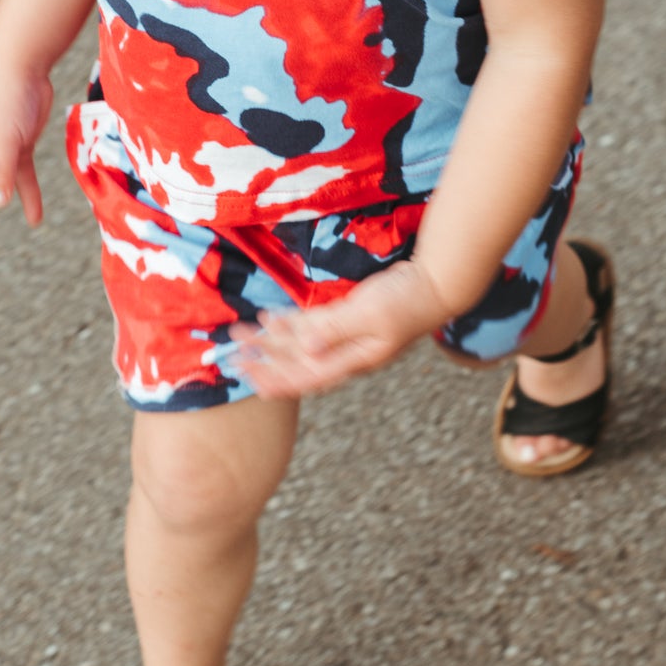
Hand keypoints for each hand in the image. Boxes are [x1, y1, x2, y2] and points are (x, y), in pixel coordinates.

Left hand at [229, 262, 452, 397]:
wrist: (434, 286)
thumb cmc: (407, 303)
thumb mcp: (371, 316)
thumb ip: (336, 329)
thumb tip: (305, 348)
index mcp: (351, 361)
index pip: (305, 377)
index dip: (275, 379)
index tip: (247, 375)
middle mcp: (344, 354)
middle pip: (295, 362)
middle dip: (263, 359)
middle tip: (231, 353)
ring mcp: (345, 337)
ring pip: (299, 344)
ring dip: (271, 340)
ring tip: (243, 332)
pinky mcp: (348, 318)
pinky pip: (311, 326)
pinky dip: (290, 324)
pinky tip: (271, 319)